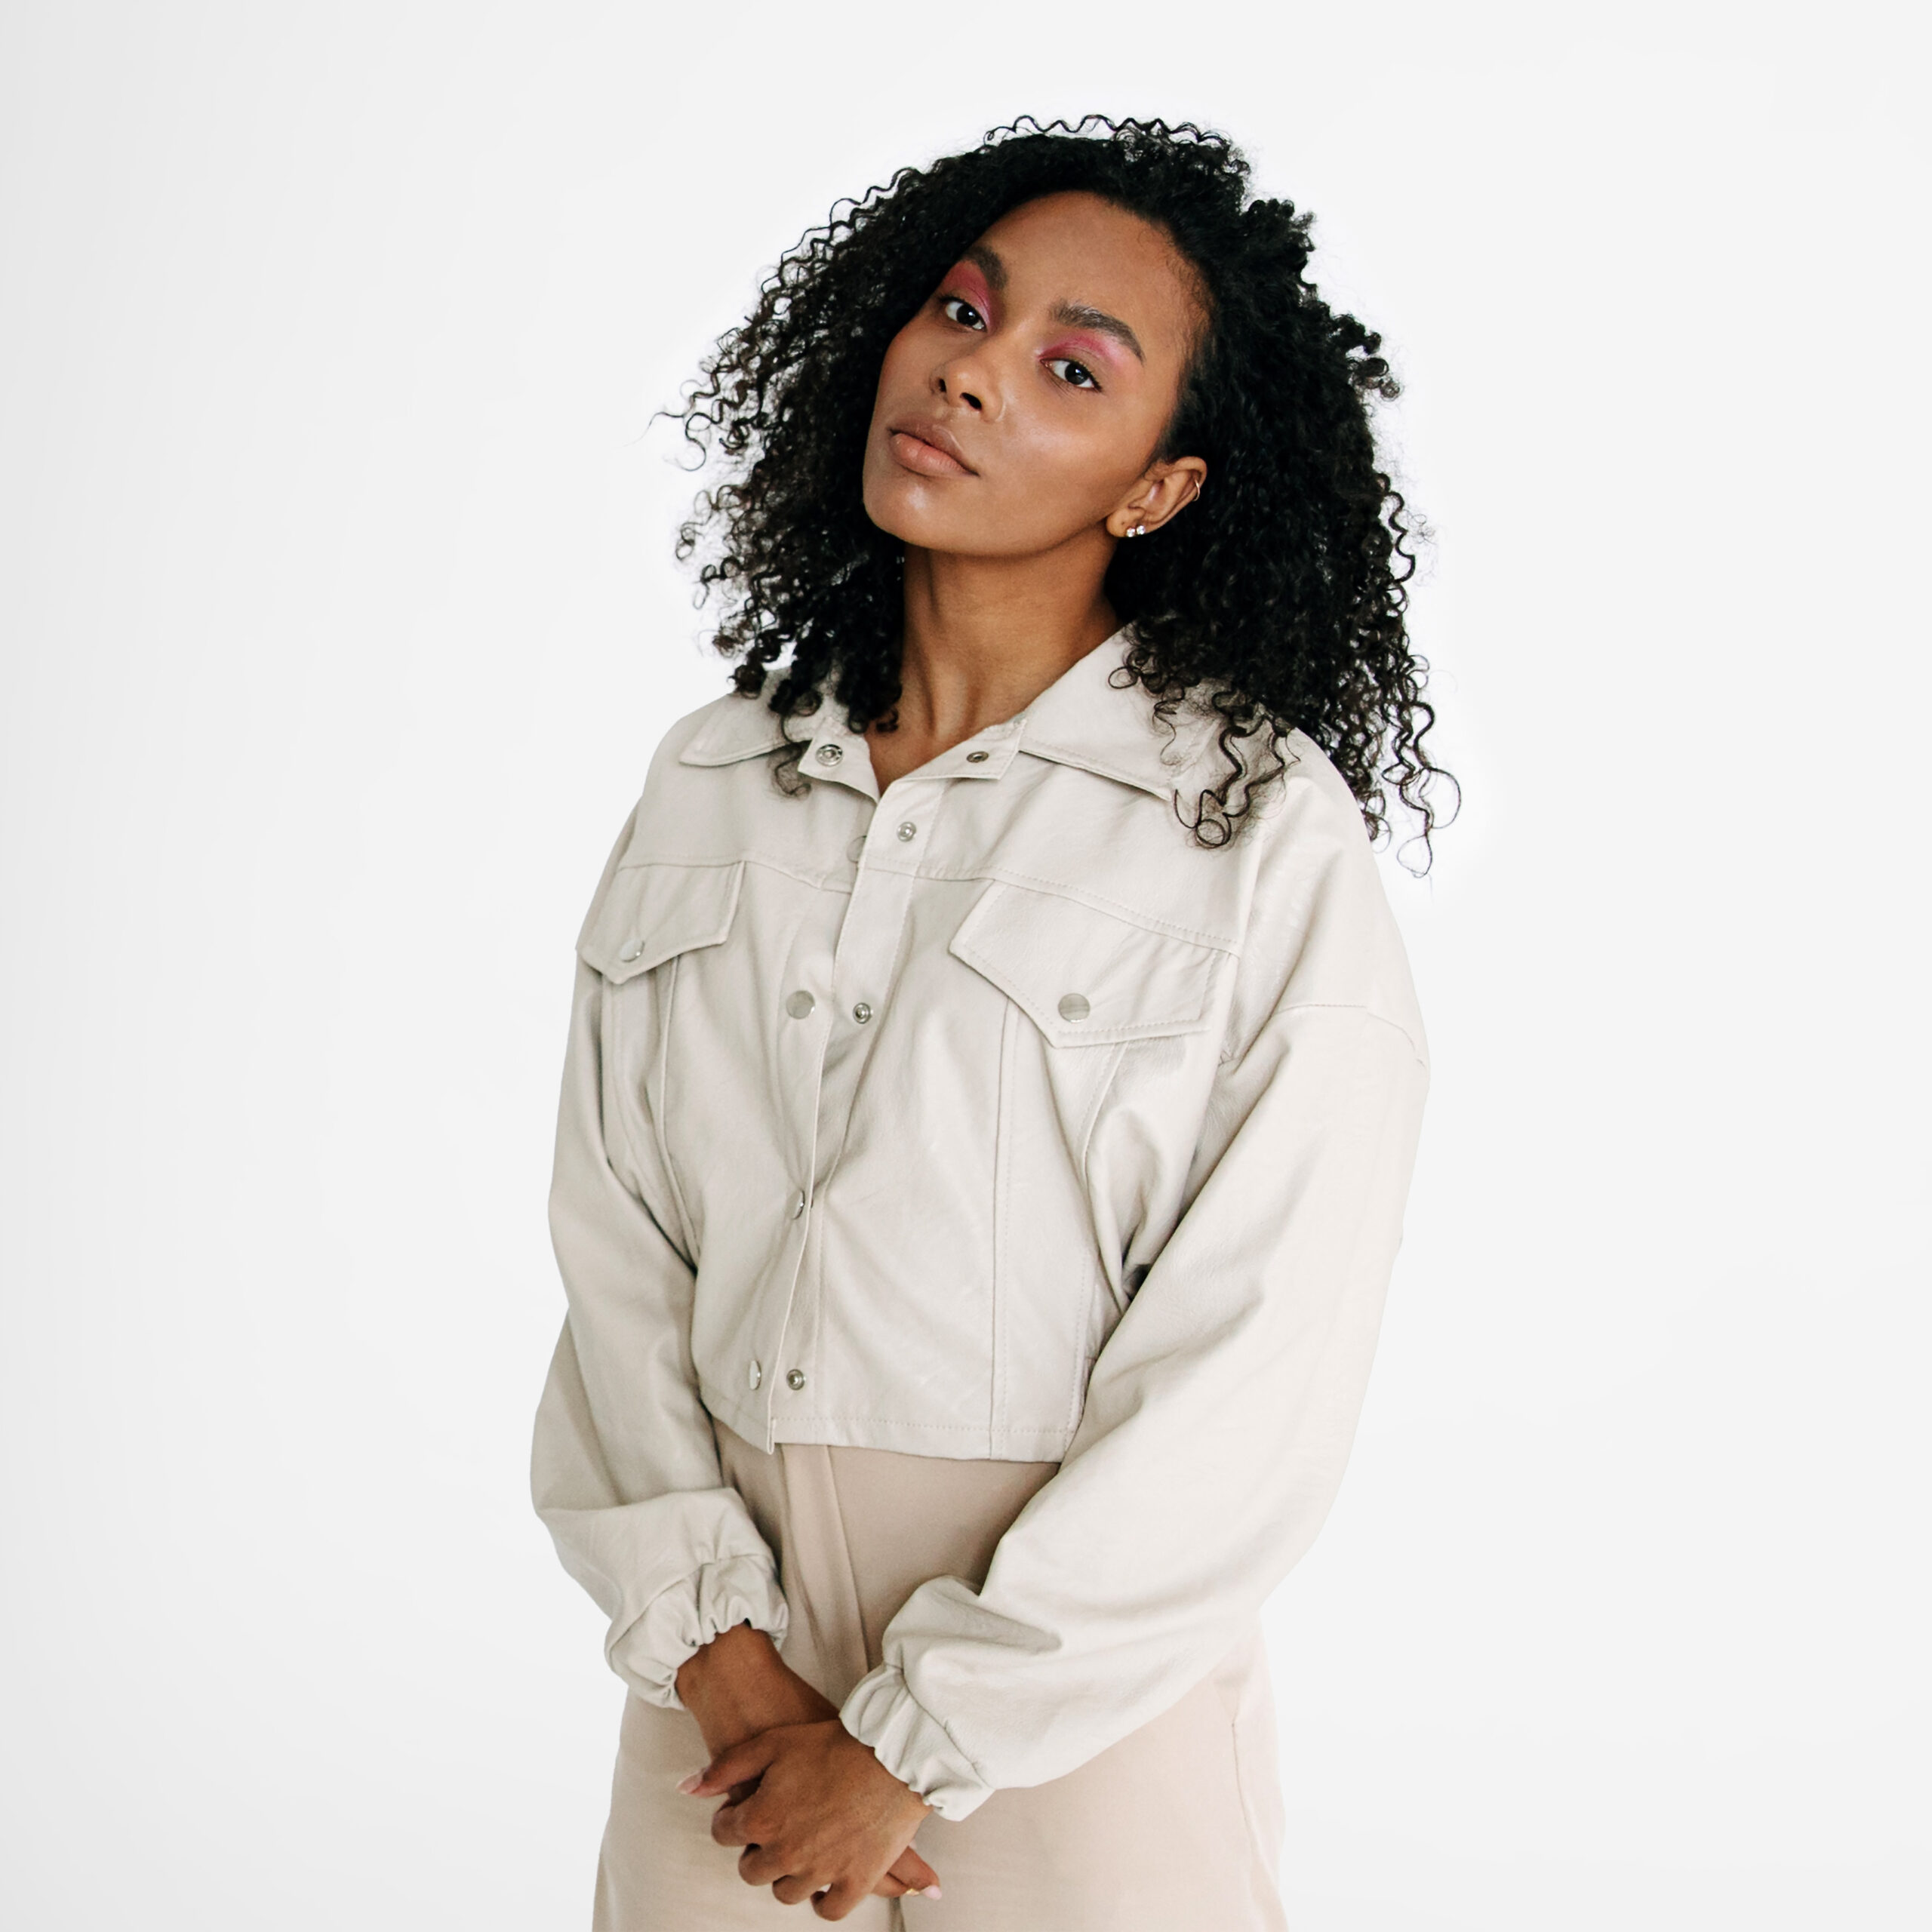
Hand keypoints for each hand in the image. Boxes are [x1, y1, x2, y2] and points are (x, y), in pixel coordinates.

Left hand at [673, 1623, 940, 1900]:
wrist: (892, 1753)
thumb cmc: (832, 1743)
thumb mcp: (773, 1742)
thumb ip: (727, 1767)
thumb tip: (687, 1787)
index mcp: (762, 1819)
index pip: (724, 1834)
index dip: (731, 1820)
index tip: (743, 1811)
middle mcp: (785, 1853)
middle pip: (752, 1871)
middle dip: (755, 1851)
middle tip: (772, 1832)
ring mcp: (820, 1872)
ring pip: (786, 1892)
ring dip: (786, 1874)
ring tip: (798, 1851)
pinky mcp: (854, 1882)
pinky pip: (828, 1909)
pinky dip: (823, 1899)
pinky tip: (824, 1880)